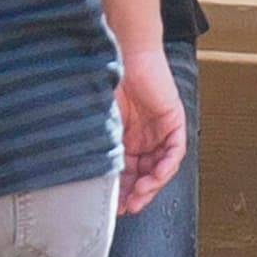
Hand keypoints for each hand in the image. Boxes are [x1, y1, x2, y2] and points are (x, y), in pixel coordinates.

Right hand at [114, 48, 186, 215]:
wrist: (125, 49)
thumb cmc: (108, 75)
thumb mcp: (100, 114)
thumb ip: (98, 137)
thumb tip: (82, 165)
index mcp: (124, 135)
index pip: (124, 169)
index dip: (119, 188)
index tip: (111, 205)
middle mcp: (143, 137)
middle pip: (142, 173)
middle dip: (134, 192)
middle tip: (125, 207)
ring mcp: (159, 130)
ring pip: (159, 168)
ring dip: (149, 185)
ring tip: (138, 196)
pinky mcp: (173, 122)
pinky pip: (174, 152)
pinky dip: (165, 166)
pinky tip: (154, 176)